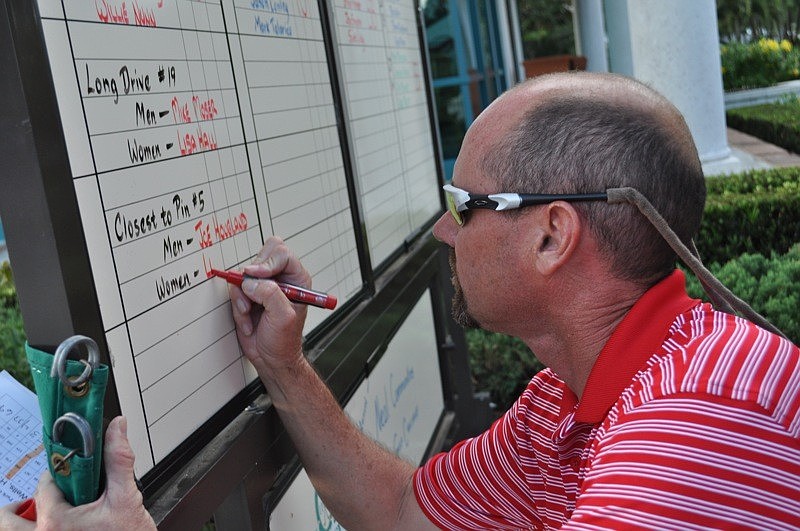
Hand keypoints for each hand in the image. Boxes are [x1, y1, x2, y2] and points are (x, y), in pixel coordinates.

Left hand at [0, 416, 155, 529]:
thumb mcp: (127, 498)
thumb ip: (118, 461)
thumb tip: (115, 428)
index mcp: (57, 522)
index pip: (44, 485)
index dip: (59, 473)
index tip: (71, 472)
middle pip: (7, 520)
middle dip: (16, 507)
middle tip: (41, 500)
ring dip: (21, 523)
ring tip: (43, 516)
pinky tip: (58, 527)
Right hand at [229, 237, 310, 374]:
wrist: (271, 359)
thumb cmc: (284, 340)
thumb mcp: (283, 316)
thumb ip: (270, 294)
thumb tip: (250, 282)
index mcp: (296, 279)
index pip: (281, 254)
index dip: (267, 262)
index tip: (257, 276)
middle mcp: (280, 279)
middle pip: (261, 257)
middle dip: (252, 279)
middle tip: (252, 297)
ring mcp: (262, 287)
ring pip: (243, 276)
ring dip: (243, 298)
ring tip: (251, 314)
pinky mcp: (247, 296)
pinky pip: (235, 291)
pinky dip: (238, 307)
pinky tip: (248, 320)